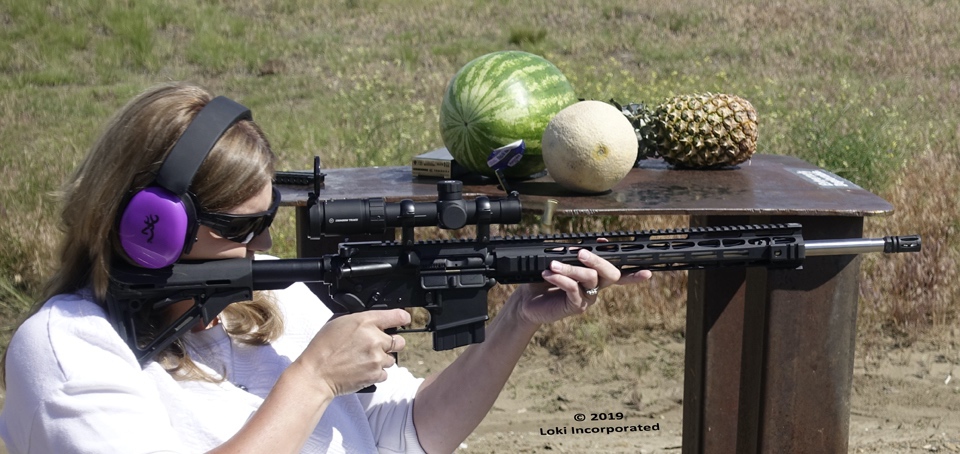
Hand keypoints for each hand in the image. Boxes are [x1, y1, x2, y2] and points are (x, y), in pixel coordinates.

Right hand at [293, 309, 408, 395]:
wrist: (316, 373)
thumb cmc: (323, 348)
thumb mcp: (339, 322)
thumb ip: (362, 321)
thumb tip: (375, 322)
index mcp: (365, 322)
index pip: (397, 316)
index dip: (402, 318)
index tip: (404, 320)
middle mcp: (374, 339)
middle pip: (399, 341)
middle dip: (391, 344)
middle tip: (377, 347)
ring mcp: (377, 358)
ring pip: (392, 359)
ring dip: (382, 360)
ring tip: (364, 360)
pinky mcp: (375, 374)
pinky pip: (385, 373)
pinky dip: (376, 373)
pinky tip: (362, 370)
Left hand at [516, 248, 651, 325]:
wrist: (526, 302)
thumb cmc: (542, 280)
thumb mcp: (554, 262)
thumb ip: (567, 253)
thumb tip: (577, 243)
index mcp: (594, 275)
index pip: (618, 273)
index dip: (633, 273)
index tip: (646, 270)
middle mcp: (595, 287)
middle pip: (611, 273)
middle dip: (599, 261)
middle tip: (582, 253)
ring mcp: (587, 298)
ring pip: (590, 279)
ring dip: (572, 268)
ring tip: (553, 265)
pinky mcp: (575, 307)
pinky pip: (574, 289)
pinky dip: (561, 279)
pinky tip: (549, 275)